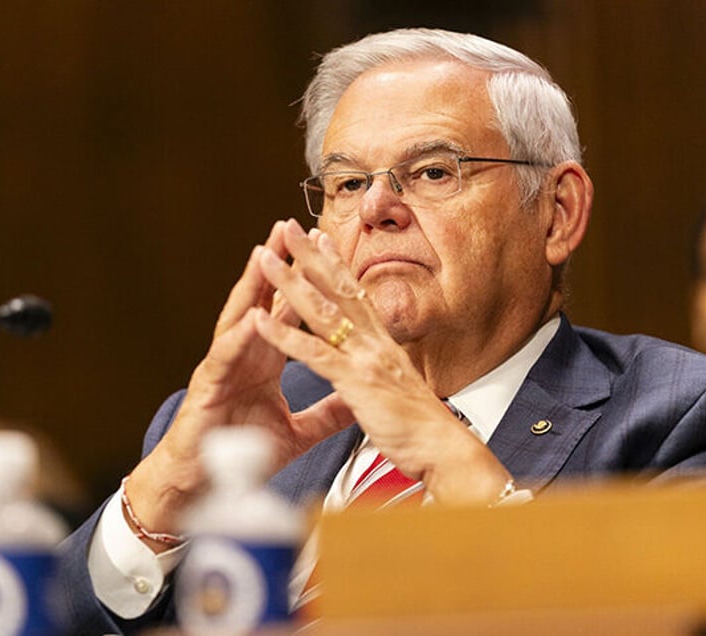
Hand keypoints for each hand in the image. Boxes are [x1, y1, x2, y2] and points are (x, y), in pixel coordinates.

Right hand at [125, 221, 352, 548]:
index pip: (289, 312)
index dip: (307, 283)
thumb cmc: (242, 452)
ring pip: (240, 317)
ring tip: (264, 253)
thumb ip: (327, 412)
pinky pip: (226, 356)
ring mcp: (224, 365)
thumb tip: (357, 398)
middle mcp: (245, 353)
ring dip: (253, 285)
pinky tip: (252, 317)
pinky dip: (239, 336)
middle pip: (263, 302)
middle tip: (292, 228)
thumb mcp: (298, 432)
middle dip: (278, 265)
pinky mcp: (208, 387)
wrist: (202, 485)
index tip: (325, 252)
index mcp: (266, 359)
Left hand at [254, 218, 511, 505]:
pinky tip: (260, 319)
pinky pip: (313, 353)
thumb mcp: (400, 389)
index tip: (320, 238)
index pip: (357, 294)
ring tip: (265, 258)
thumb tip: (377, 367)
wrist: (445, 449)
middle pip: (338, 289)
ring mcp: (365, 358)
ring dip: (289, 282)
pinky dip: (284, 335)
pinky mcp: (355, 381)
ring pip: (321, 311)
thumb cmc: (424, 427)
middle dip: (310, 256)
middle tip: (288, 227)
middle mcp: (374, 342)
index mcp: (383, 344)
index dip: (337, 264)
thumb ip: (383, 371)